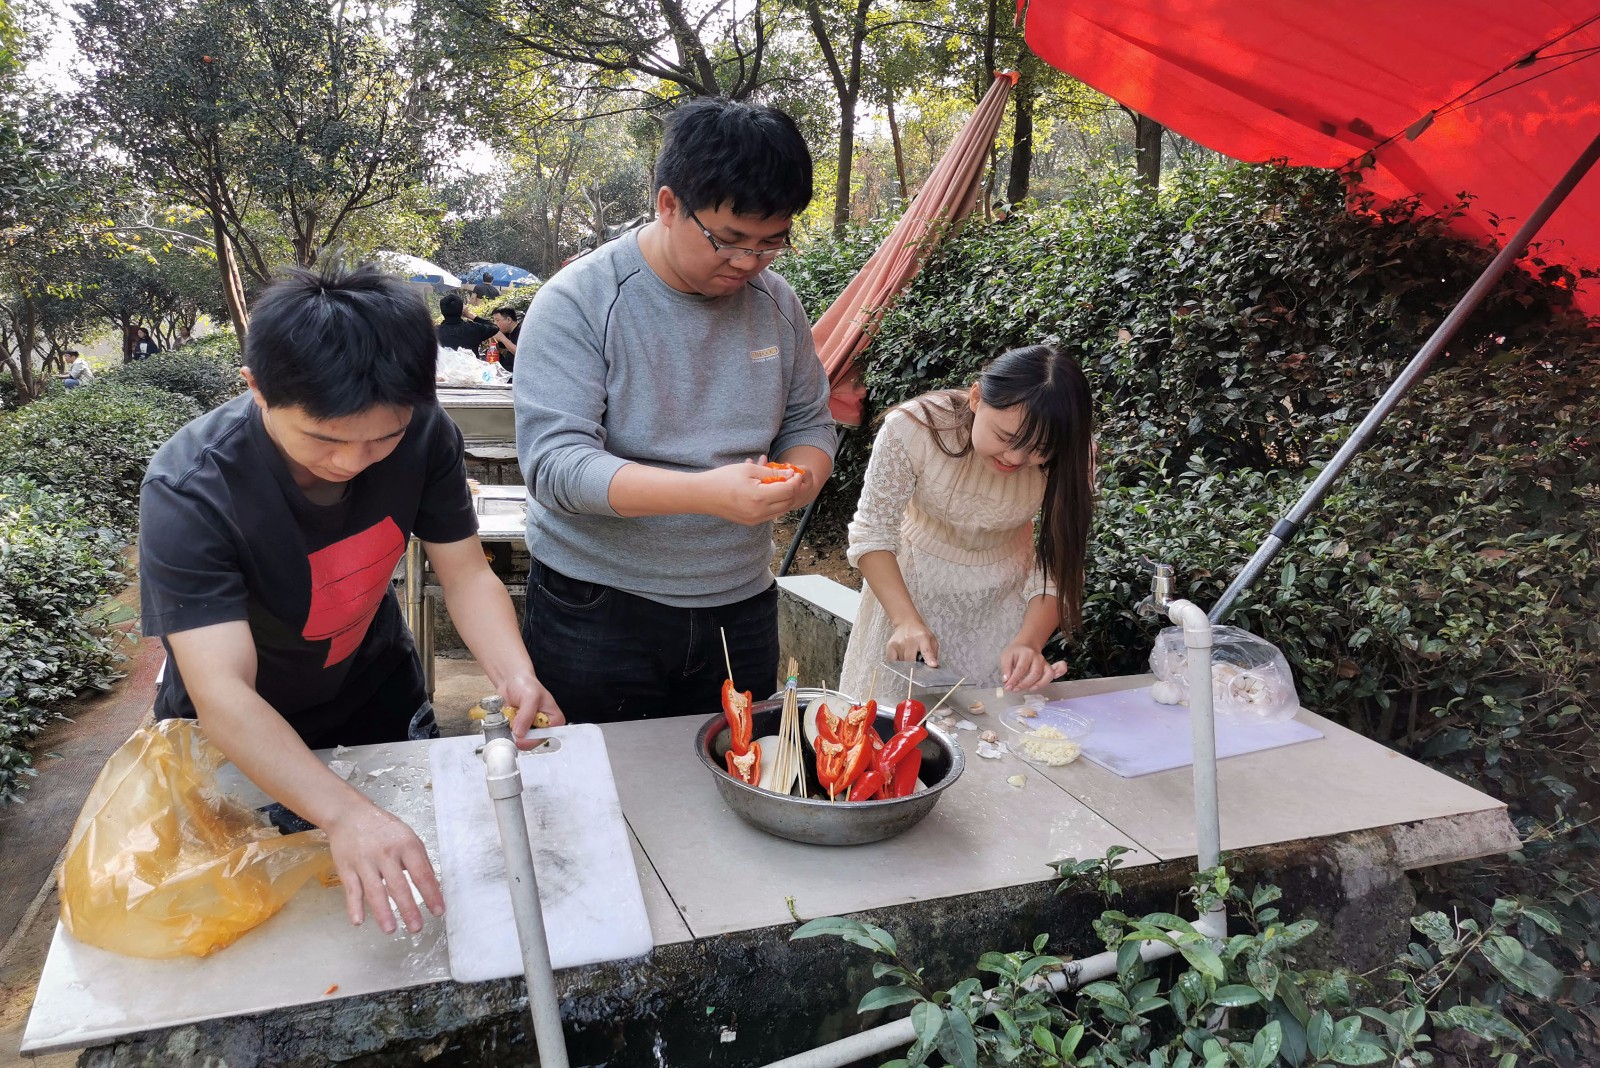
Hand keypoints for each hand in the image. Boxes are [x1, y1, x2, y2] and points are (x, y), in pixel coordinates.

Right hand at [323, 794, 444, 933]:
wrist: (350, 814)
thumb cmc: (383, 829)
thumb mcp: (408, 837)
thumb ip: (420, 861)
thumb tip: (434, 886)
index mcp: (406, 845)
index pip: (422, 873)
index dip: (431, 894)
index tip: (438, 911)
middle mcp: (386, 853)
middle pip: (399, 885)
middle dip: (408, 909)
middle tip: (416, 928)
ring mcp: (365, 862)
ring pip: (375, 890)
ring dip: (383, 912)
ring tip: (391, 930)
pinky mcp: (347, 868)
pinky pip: (352, 890)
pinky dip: (354, 907)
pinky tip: (358, 921)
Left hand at [504, 671, 565, 742]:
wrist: (511, 682)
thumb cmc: (526, 684)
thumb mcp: (530, 697)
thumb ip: (526, 715)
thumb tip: (520, 732)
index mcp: (554, 720)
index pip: (546, 736)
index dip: (532, 738)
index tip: (520, 734)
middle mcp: (543, 728)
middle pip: (532, 742)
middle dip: (520, 735)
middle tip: (512, 724)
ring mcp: (530, 730)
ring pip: (520, 741)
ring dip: (511, 732)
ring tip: (510, 717)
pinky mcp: (519, 731)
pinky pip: (511, 737)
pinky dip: (506, 730)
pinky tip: (506, 719)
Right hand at [698, 457, 804, 524]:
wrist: (703, 495)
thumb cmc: (723, 478)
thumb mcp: (749, 469)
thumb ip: (772, 472)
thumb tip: (791, 475)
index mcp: (760, 497)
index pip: (788, 490)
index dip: (795, 480)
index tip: (795, 472)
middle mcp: (759, 512)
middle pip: (788, 502)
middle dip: (792, 490)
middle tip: (789, 478)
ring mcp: (755, 520)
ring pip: (781, 510)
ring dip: (784, 498)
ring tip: (779, 484)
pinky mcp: (751, 522)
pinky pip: (770, 514)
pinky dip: (774, 504)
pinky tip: (768, 492)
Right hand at [886, 618, 938, 666]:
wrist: (907, 623)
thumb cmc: (920, 634)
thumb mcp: (931, 640)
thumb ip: (933, 654)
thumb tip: (932, 666)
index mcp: (923, 638)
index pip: (926, 650)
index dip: (929, 659)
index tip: (932, 665)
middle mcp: (910, 640)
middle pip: (911, 660)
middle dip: (915, 667)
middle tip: (917, 664)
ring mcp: (899, 643)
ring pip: (902, 663)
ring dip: (906, 665)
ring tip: (909, 657)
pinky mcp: (891, 646)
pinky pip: (893, 661)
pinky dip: (897, 664)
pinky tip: (901, 658)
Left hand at [1000, 643, 1066, 691]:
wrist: (1026, 646)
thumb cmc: (1015, 653)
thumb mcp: (1006, 657)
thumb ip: (1006, 668)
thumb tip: (1006, 680)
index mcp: (1026, 653)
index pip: (1021, 668)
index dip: (1014, 679)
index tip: (1008, 687)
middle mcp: (1038, 657)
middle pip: (1035, 673)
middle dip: (1025, 684)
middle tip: (1015, 690)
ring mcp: (1044, 662)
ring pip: (1046, 674)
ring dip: (1037, 685)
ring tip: (1027, 690)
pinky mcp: (1048, 667)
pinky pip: (1052, 674)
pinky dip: (1049, 681)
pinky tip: (1038, 687)